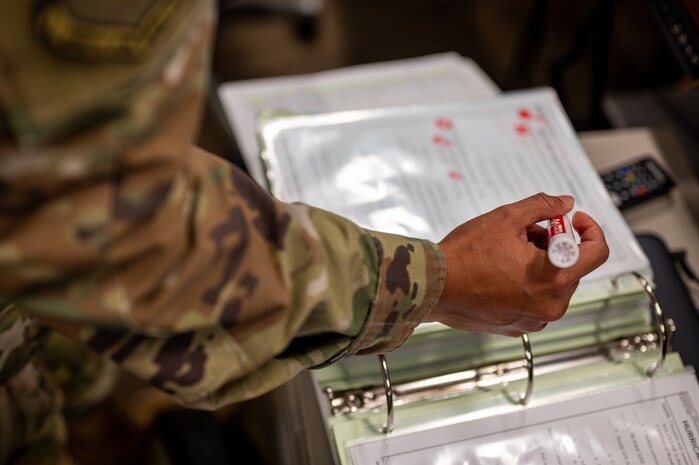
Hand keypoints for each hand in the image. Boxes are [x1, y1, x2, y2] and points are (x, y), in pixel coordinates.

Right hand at [428, 193, 608, 336]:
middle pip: (571, 268)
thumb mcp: (507, 218)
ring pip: (551, 285)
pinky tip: (498, 274)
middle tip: (524, 233)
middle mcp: (550, 305)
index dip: (589, 230)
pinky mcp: (517, 327)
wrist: (433, 286)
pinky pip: (533, 301)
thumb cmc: (466, 255)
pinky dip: (524, 284)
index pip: (597, 252)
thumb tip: (564, 203)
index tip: (572, 221)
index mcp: (555, 278)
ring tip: (506, 254)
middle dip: (553, 246)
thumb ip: (543, 206)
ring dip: (538, 265)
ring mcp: (534, 320)